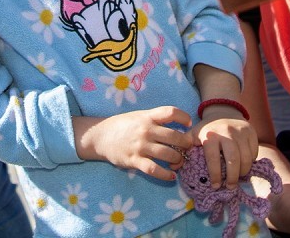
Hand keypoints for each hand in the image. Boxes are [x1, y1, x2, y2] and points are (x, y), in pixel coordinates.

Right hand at [74, 106, 192, 181]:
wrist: (101, 136)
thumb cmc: (123, 125)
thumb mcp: (139, 116)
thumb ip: (156, 119)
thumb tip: (179, 125)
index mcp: (148, 116)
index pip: (171, 112)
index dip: (184, 117)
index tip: (189, 124)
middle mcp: (146, 130)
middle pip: (175, 136)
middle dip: (186, 144)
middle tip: (187, 148)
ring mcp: (141, 146)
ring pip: (168, 154)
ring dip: (178, 160)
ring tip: (178, 162)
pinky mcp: (135, 160)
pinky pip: (154, 170)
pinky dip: (165, 175)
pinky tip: (171, 176)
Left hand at [190, 112, 257, 188]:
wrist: (223, 110)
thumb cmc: (207, 129)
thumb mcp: (193, 135)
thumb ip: (184, 150)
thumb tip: (174, 166)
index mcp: (210, 135)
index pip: (213, 159)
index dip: (215, 175)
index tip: (215, 186)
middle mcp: (226, 132)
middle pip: (233, 159)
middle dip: (233, 177)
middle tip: (230, 187)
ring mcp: (241, 131)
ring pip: (246, 157)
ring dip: (243, 172)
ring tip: (238, 178)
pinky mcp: (251, 132)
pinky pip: (254, 152)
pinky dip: (250, 162)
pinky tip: (244, 166)